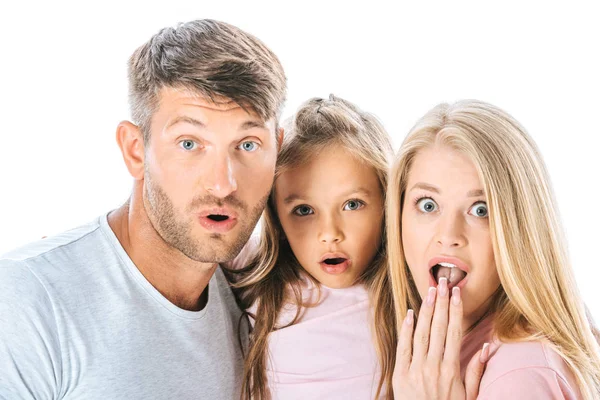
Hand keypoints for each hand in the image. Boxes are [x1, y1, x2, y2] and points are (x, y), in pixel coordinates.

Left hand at [392, 277, 489, 398]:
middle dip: (441, 303)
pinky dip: (406, 329)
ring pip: (421, 333)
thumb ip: (475, 372)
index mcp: (451, 369)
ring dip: (426, 310)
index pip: (454, 332)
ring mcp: (416, 368)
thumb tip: (485, 349)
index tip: (457, 293)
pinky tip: (409, 313)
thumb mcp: (468, 396)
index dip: (455, 311)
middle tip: (443, 282)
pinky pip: (404, 347)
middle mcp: (434, 365)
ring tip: (430, 291)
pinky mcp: (400, 374)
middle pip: (438, 327)